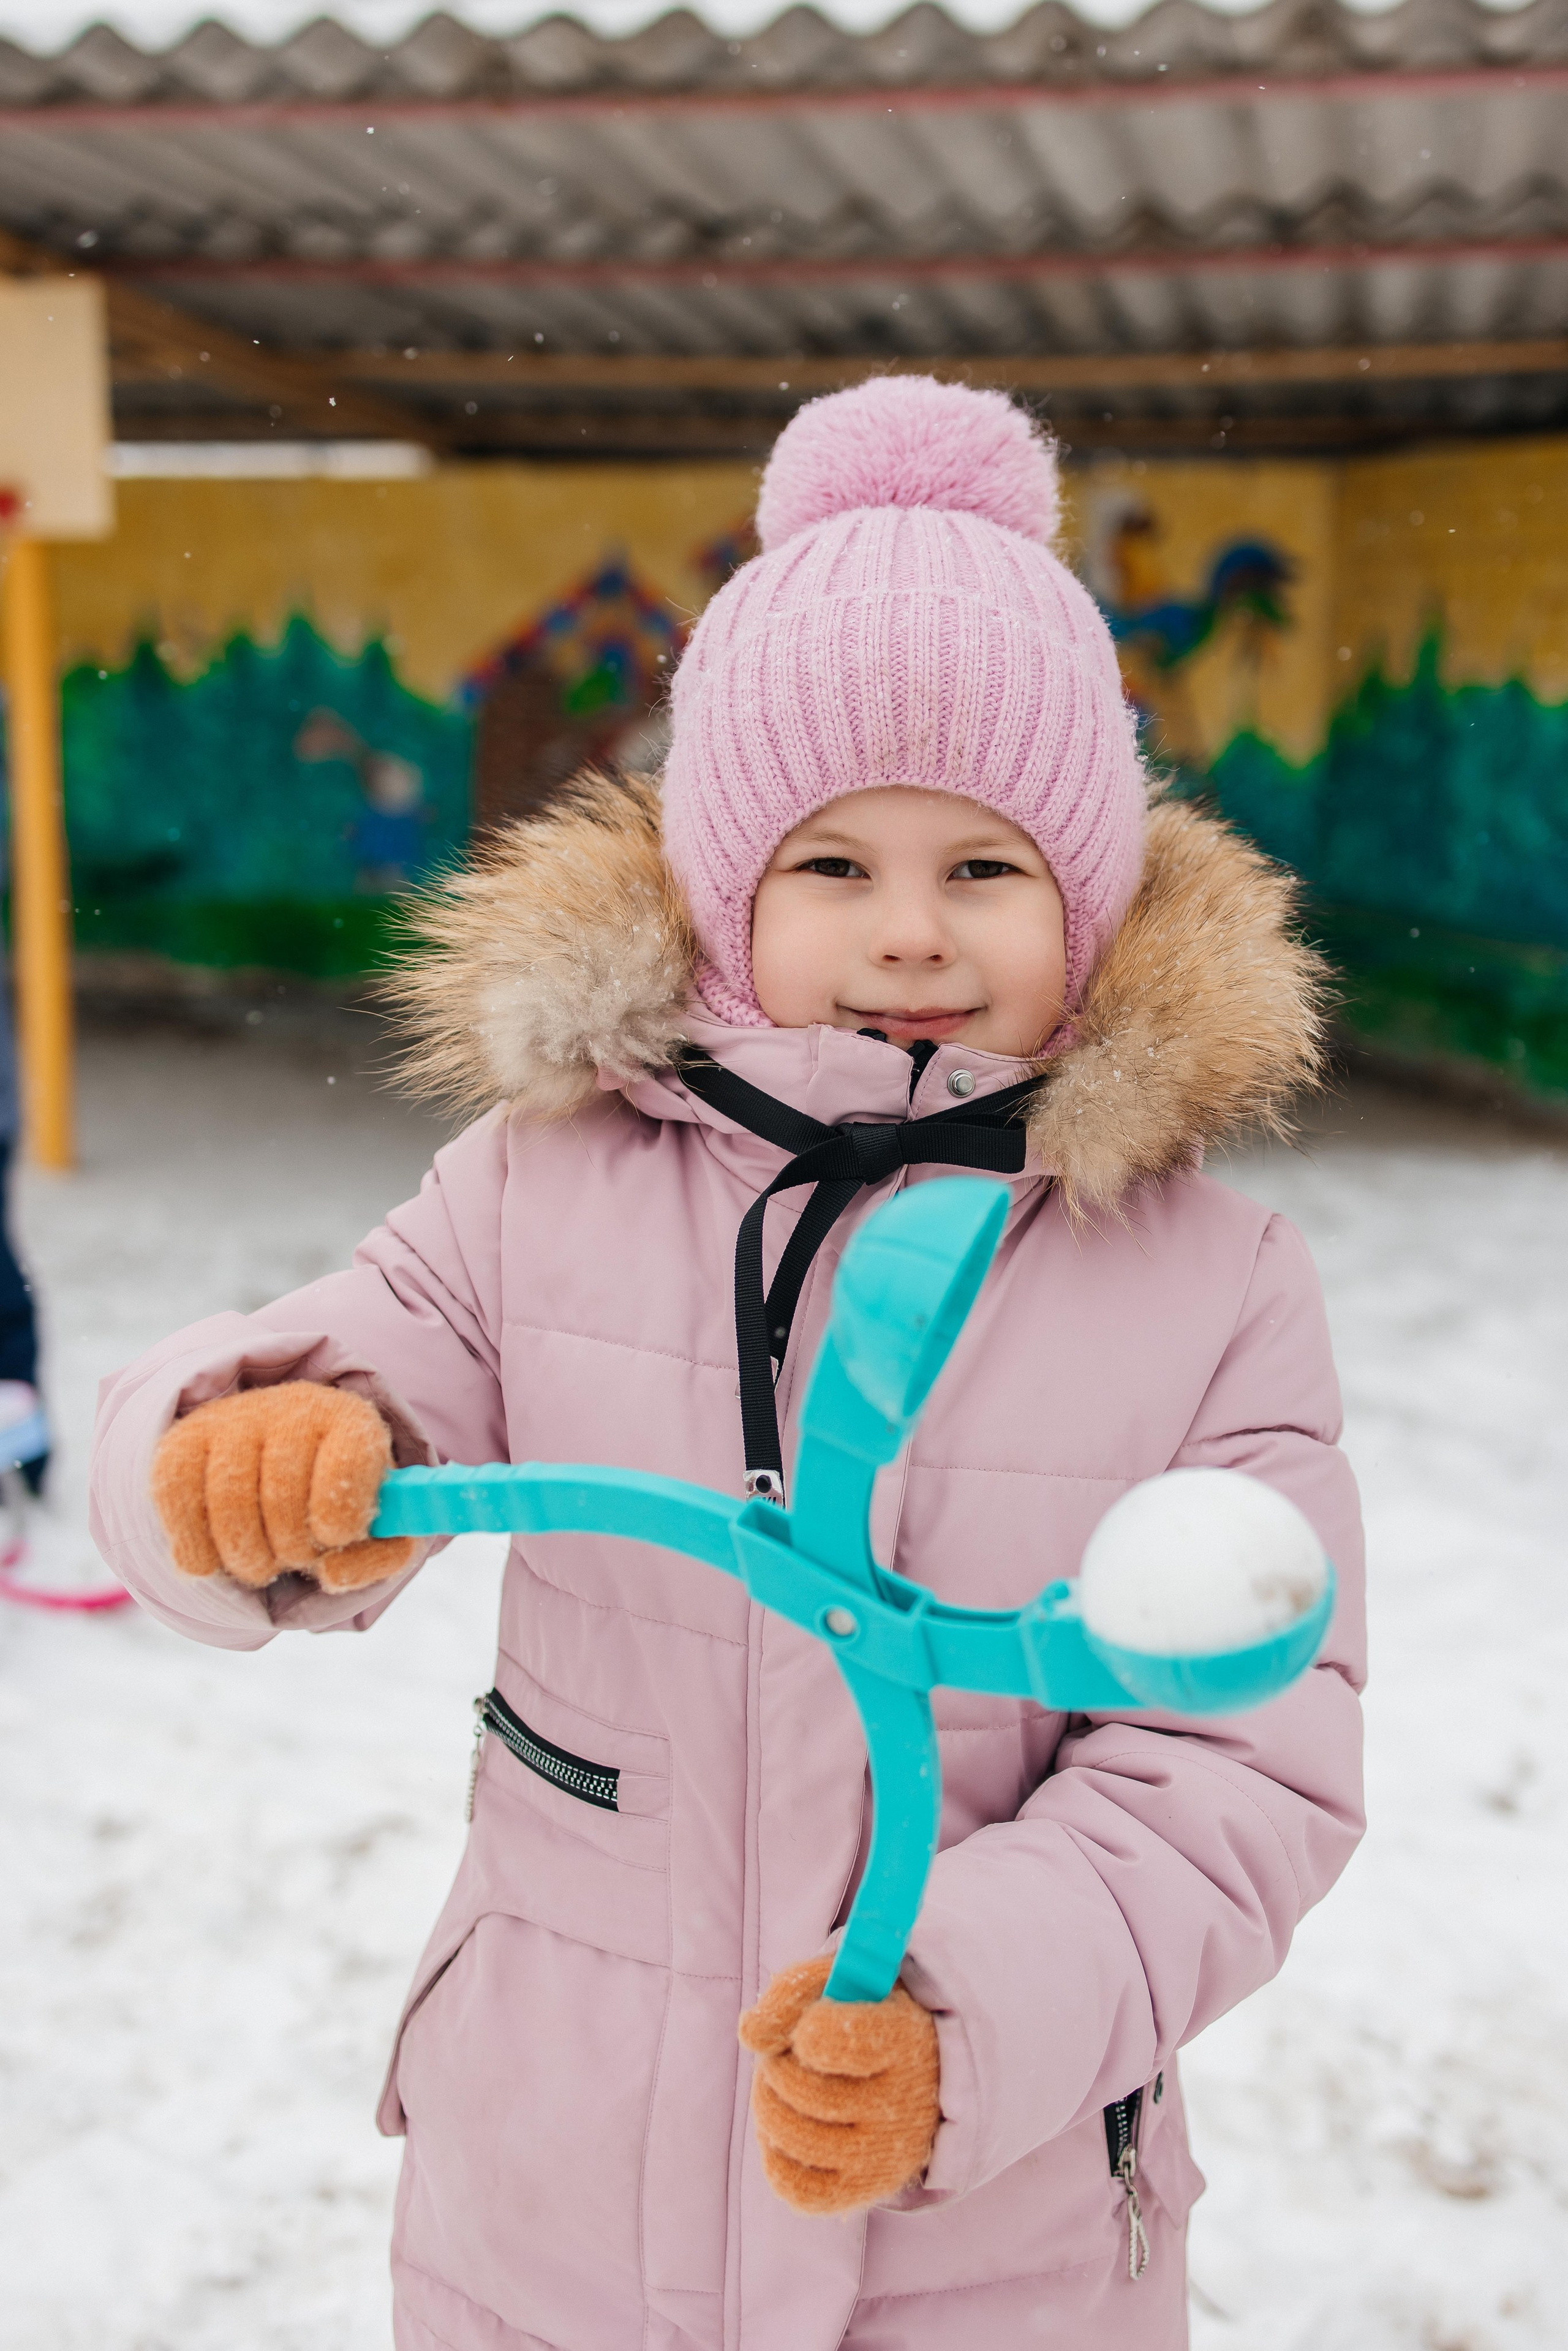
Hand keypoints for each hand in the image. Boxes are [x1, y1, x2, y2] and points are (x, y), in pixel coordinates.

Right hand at [151, 1381, 416, 1592]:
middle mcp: (291, 1408)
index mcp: (350, 1421)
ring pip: (229, 1504)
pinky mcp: (183, 1438)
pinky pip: (175, 1498)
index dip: (343, 1521)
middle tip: (295, 1558)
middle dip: (292, 1550)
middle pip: (283, 1496)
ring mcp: (233, 1418)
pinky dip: (194, 1548)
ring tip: (261, 1563)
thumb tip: (332, 1574)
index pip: (350, 1466)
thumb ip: (382, 1557)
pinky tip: (214, 1560)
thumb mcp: (377, 1527)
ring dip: (246, 1558)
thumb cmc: (335, 1500)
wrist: (278, 1459)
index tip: (335, 1538)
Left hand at [739, 1953, 939, 2214]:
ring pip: (791, 2137)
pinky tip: (786, 2127)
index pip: (834, 2040)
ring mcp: (884, 2154)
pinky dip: (775, 2154)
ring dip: (767, 2105)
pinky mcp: (864, 2190)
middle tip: (782, 2057)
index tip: (806, 2030)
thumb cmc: (866, 2017)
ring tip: (780, 2088)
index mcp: (903, 2038)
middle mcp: (903, 2103)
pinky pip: (795, 2186)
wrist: (918, 2074)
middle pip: (801, 2091)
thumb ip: (792, 1993)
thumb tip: (749, 2034)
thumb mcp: (840, 1983)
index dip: (805, 2031)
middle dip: (774, 2068)